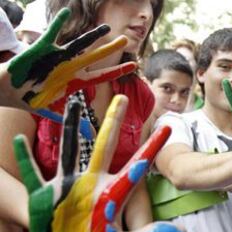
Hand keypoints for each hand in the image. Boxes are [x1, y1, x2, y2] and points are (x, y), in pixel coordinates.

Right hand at [1, 8, 135, 111]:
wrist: (7, 90)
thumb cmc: (29, 98)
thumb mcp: (52, 110)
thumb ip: (72, 120)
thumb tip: (91, 135)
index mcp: (75, 81)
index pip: (101, 76)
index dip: (117, 70)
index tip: (134, 65)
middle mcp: (70, 67)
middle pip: (95, 57)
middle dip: (110, 49)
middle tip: (126, 39)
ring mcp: (57, 57)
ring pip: (78, 44)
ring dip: (92, 35)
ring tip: (106, 27)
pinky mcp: (41, 49)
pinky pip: (51, 34)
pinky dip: (57, 23)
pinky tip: (66, 13)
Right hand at [14, 94, 185, 231]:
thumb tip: (183, 231)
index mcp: (115, 193)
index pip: (139, 165)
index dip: (153, 146)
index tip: (168, 126)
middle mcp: (94, 183)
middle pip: (106, 145)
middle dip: (114, 121)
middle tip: (123, 97)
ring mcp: (69, 186)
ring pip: (71, 148)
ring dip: (70, 126)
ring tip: (73, 103)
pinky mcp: (47, 196)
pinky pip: (34, 173)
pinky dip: (25, 158)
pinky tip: (20, 140)